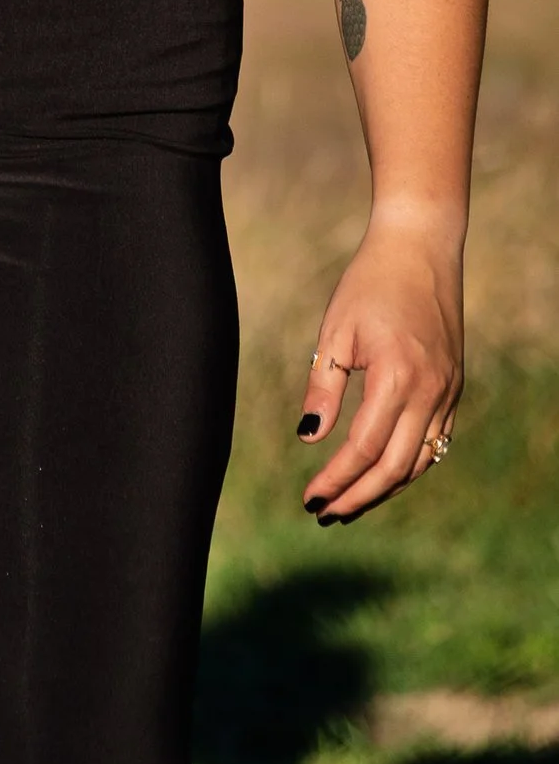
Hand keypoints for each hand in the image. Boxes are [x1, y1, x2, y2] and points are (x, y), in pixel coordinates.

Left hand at [297, 208, 463, 521]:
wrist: (420, 249)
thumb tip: (309, 437)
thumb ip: (324, 387)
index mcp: (397, 377)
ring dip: (385, 487)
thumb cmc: (370, 284)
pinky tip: (382, 472)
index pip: (364, 448)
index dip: (336, 479)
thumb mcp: (336, 332)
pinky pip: (435, 442)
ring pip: (420, 461)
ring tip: (349, 502)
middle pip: (395, 467)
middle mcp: (430, 392)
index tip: (310, 498)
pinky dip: (408, 465)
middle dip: (359, 496)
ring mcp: (448, 393)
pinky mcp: (454, 388)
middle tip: (325, 514)